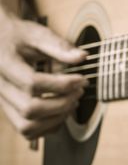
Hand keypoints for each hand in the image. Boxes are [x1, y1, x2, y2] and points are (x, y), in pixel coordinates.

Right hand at [0, 12, 86, 139]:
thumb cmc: (16, 36)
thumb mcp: (36, 33)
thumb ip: (59, 46)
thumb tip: (82, 57)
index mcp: (4, 64)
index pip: (32, 83)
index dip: (62, 84)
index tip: (81, 78)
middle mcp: (0, 88)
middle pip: (30, 109)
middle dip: (62, 103)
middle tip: (79, 91)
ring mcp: (4, 102)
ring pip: (27, 127)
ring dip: (56, 119)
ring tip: (72, 102)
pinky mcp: (10, 111)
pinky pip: (28, 131)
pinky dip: (49, 127)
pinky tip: (63, 111)